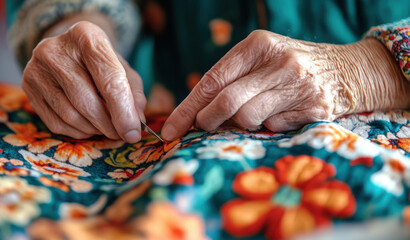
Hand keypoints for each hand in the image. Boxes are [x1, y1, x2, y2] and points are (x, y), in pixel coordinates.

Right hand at [22, 20, 145, 142]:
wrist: (67, 50)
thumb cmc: (101, 62)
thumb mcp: (123, 69)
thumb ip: (134, 94)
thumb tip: (135, 122)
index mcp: (87, 36)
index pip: (109, 80)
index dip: (123, 112)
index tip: (132, 133)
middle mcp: (56, 49)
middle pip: (87, 101)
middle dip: (108, 125)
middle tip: (120, 134)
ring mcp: (37, 67)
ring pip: (70, 115)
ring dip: (93, 130)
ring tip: (105, 128)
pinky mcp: (27, 86)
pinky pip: (55, 122)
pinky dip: (76, 131)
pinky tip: (87, 126)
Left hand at [162, 30, 409, 139]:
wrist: (348, 70)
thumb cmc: (291, 65)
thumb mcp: (262, 57)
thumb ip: (231, 77)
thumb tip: (196, 111)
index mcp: (257, 45)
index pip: (212, 80)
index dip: (188, 108)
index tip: (171, 129)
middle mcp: (277, 62)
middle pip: (226, 101)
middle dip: (208, 121)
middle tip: (204, 127)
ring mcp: (296, 85)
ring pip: (248, 117)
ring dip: (241, 124)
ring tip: (252, 114)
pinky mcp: (311, 107)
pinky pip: (272, 127)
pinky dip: (267, 126)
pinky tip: (278, 114)